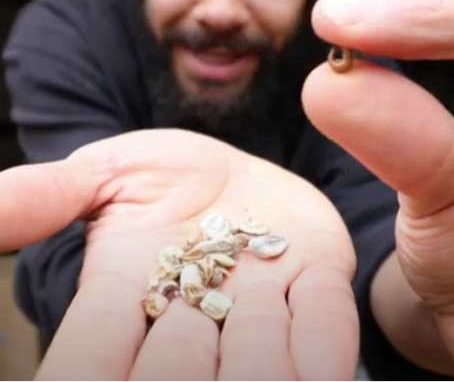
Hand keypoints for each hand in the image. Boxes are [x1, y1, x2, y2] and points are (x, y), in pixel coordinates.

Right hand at [0, 129, 357, 381]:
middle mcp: (195, 324)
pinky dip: (323, 339)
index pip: (91, 367)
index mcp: (127, 303)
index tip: (131, 346)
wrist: (239, 173)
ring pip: (258, 370)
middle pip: (179, 379)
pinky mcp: (317, 290)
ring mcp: (261, 314)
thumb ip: (46, 196)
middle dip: (184, 358)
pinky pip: (326, 332)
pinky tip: (314, 321)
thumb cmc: (162, 179)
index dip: (95, 370)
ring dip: (258, 346)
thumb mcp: (101, 175)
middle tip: (193, 308)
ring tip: (255, 294)